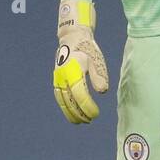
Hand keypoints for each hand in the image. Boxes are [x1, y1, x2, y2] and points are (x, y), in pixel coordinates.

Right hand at [53, 0, 109, 122]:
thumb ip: (99, 76)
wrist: (72, 37)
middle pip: (69, 101)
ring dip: (70, 113)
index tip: (96, 114)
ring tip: (80, 121)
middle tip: (90, 120)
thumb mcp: (97, 59)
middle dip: (79, 113)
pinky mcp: (56, 79)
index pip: (80, 95)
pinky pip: (58, 96)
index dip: (87, 107)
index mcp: (73, 71)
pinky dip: (64, 106)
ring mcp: (57, 78)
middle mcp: (62, 76)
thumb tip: (102, 92)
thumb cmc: (87, 48)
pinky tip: (72, 112)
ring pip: (61, 101)